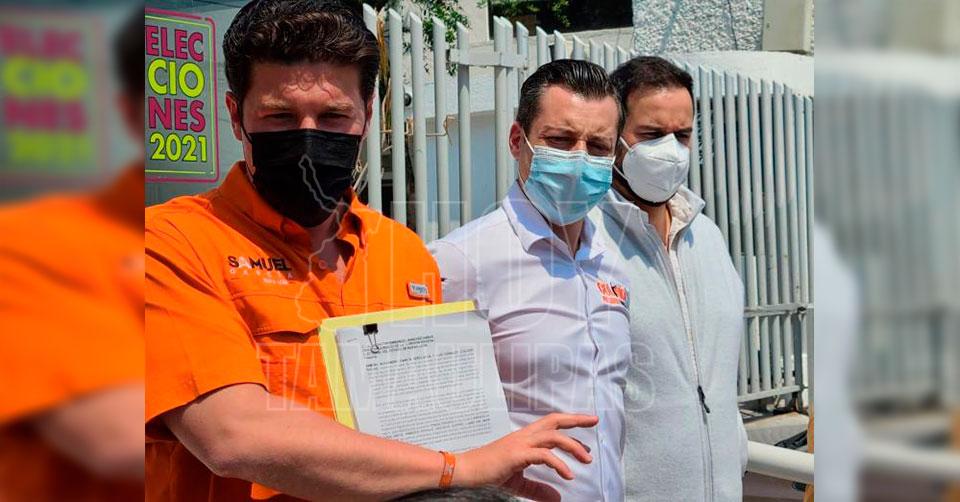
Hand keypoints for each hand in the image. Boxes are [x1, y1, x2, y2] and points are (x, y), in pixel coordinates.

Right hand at [454, 413, 597, 501]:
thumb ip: (538, 489)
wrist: (466, 470)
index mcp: (525, 438)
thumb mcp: (518, 482)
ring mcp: (520, 443)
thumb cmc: (488, 472)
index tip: (587, 423)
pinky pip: (544, 456)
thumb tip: (557, 498)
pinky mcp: (517, 455)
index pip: (551, 423)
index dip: (569, 421)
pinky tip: (568, 475)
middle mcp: (524, 436)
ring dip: (572, 446)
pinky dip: (559, 464)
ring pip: (553, 436)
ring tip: (587, 458)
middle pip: (554, 421)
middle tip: (594, 421)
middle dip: (576, 420)